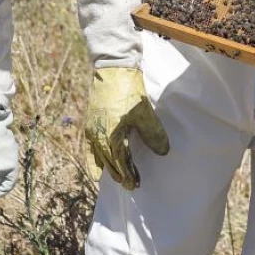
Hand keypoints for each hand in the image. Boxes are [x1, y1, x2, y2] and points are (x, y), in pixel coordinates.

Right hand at [86, 67, 168, 189]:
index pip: (121, 162)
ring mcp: (92, 129)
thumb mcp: (144, 113)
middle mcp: (98, 136)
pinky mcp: (91, 122)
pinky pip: (91, 147)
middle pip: (109, 163)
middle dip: (120, 175)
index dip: (130, 174)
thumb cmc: (129, 90)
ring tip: (116, 178)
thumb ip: (153, 134)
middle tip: (130, 185)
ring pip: (98, 157)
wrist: (113, 69)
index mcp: (111, 136)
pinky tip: (99, 162)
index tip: (137, 184)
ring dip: (108, 169)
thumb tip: (163, 152)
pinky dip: (95, 158)